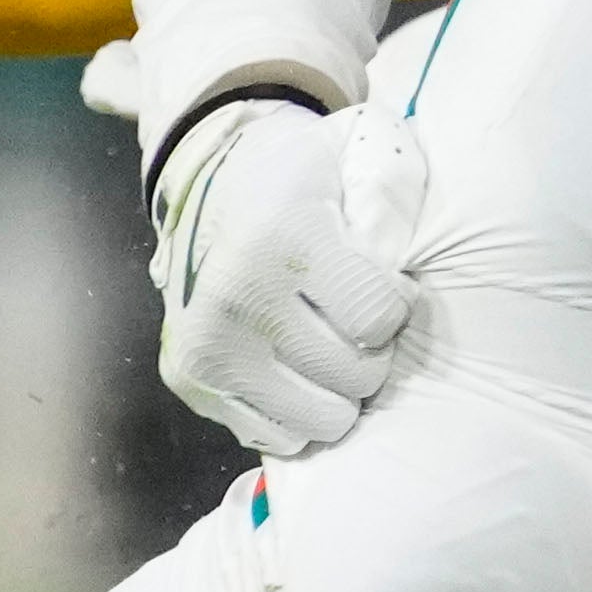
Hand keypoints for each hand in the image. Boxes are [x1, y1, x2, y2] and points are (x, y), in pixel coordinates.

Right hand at [149, 94, 431, 454]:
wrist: (210, 178)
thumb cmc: (306, 178)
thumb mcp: (361, 156)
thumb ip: (396, 199)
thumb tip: (403, 269)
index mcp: (283, 236)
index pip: (378, 317)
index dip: (398, 303)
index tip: (384, 280)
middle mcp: (236, 297)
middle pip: (356, 375)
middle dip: (371, 348)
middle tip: (352, 313)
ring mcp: (206, 345)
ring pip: (324, 418)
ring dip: (338, 386)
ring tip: (325, 338)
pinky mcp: (188, 379)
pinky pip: (279, 436)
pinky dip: (297, 408)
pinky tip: (290, 361)